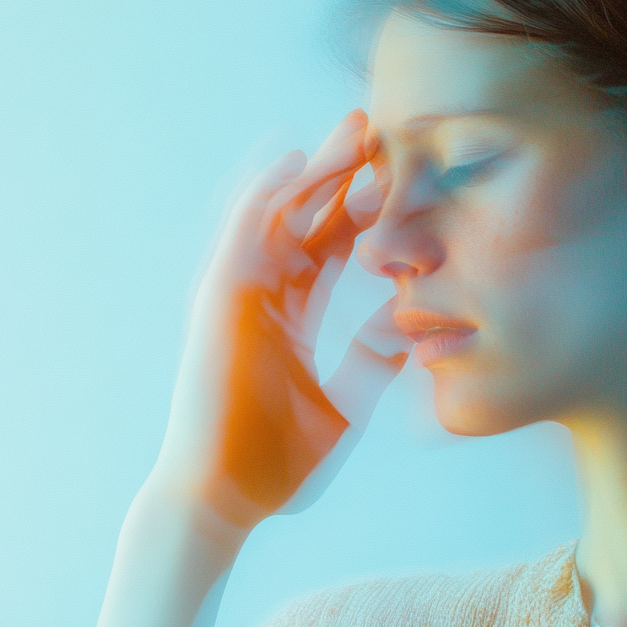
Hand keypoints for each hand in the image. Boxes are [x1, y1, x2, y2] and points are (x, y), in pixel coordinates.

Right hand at [152, 109, 407, 529]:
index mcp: (293, 314)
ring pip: (278, 214)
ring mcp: (237, 293)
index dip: (366, 207)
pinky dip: (263, 193)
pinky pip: (240, 234)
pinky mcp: (216, 300)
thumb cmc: (277, 461)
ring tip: (352, 129)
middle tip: (378, 126)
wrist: (224, 500)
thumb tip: (410, 324)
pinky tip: (291, 159)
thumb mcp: (344, 401)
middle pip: (307, 217)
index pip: (334, 244)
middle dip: (342, 172)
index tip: (404, 173)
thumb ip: (371, 359)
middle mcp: (264, 294)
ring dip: (314, 170)